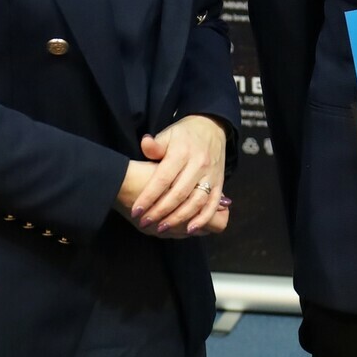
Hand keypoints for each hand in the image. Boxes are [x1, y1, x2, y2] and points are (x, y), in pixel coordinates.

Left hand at [128, 113, 228, 236]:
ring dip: (179, 218)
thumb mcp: (168, 134)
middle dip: (160, 211)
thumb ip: (155, 145)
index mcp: (182, 153)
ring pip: (196, 202)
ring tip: (162, 228)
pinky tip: (190, 229)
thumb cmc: (184, 134)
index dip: (149, 196)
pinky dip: (203, 218)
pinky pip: (213, 204)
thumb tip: (145, 144)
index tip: (136, 210)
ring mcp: (211, 175)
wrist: (211, 127)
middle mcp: (198, 165)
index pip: (163, 178)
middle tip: (145, 222)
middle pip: (179, 193)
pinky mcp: (220, 183)